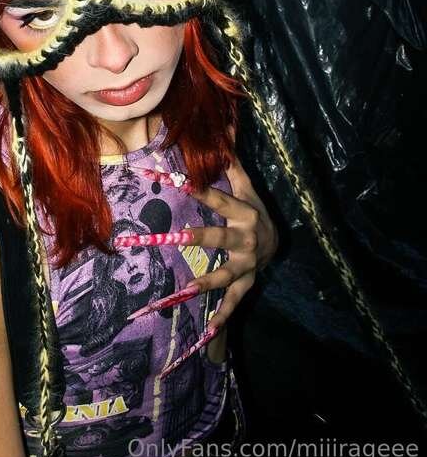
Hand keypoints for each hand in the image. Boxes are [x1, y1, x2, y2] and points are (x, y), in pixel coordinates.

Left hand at [187, 156, 277, 330]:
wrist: (277, 241)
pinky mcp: (246, 282)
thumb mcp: (245, 186)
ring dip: (207, 282)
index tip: (182, 183)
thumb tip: (227, 126)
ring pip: (225, 274)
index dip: (201, 192)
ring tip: (188, 289)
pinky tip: (207, 329)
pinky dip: (222, 316)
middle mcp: (246, 239)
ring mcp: (246, 264)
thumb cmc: (254, 209)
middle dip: (200, 238)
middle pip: (220, 238)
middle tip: (178, 237)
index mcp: (244, 212)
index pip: (218, 200)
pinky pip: (234, 301)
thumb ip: (231, 161)